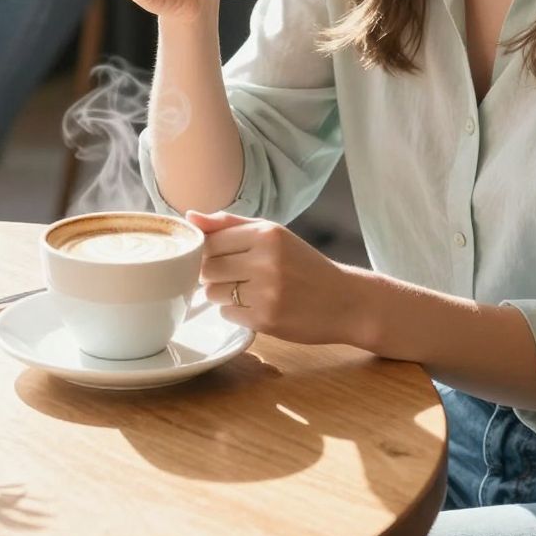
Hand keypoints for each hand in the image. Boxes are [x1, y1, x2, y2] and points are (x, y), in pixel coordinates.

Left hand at [190, 211, 364, 342]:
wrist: (345, 301)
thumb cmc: (305, 265)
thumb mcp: (274, 235)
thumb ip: (230, 224)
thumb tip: (190, 217)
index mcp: (267, 233)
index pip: (210, 241)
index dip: (208, 252)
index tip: (222, 257)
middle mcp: (266, 259)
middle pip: (207, 268)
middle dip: (214, 274)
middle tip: (236, 276)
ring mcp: (266, 291)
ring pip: (213, 293)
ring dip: (223, 294)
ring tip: (249, 291)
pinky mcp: (266, 319)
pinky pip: (227, 314)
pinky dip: (236, 312)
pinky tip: (258, 306)